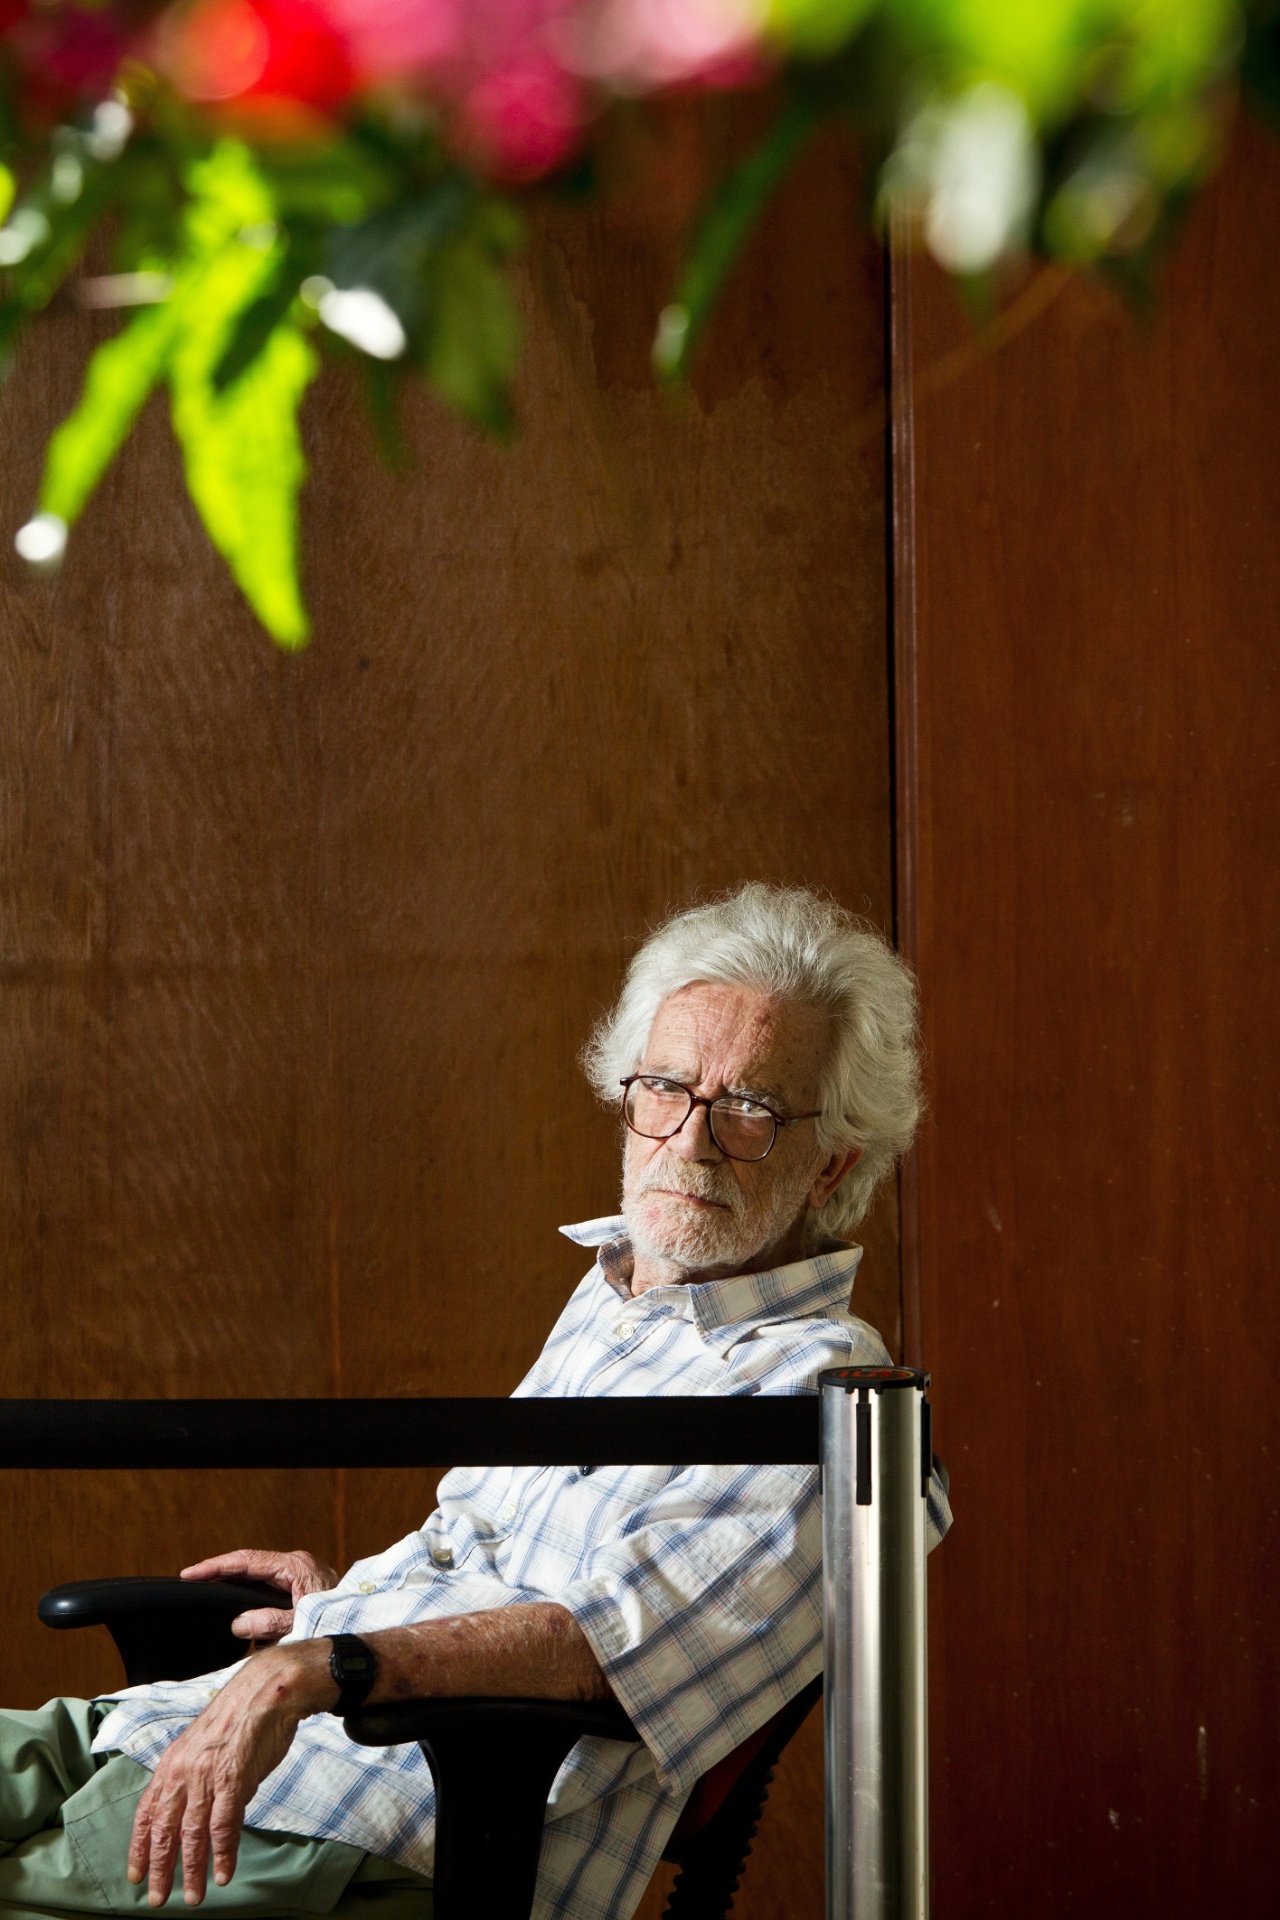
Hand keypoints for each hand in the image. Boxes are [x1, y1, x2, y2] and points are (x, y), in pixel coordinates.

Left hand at [128, 1642, 334, 1905]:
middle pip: (164, 1830)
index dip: (139, 1847)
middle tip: (158, 1898)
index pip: (147, 1812)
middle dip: (159, 1868)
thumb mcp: (204, 1745)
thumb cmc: (240, 1715)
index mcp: (172, 1763)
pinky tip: (223, 1873)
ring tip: (193, 1896)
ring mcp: (207, 1777)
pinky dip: (223, 1854)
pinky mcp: (234, 1780)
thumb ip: (195, 1777)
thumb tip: (196, 1809)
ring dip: (191, 1870)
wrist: (267, 1689)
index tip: (136, 1874)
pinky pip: (224, 1826)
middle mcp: (183, 1772)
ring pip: (192, 1834)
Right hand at [180, 1549, 338, 1642]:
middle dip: (220, 1573)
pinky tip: (236, 1608)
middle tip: (191, 1582)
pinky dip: (249, 1596)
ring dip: (234, 1586)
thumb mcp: (302, 1625)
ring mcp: (299, 1574)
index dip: (216, 1567)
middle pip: (249, 1565)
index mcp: (295, 1566)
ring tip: (206, 1592)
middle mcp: (296, 1565)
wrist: (364, 1629)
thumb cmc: (338, 1623)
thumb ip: (271, 1623)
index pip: (247, 1561)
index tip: (190, 1573)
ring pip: (258, 1577)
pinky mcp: (300, 1586)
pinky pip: (268, 1588)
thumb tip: (238, 1623)